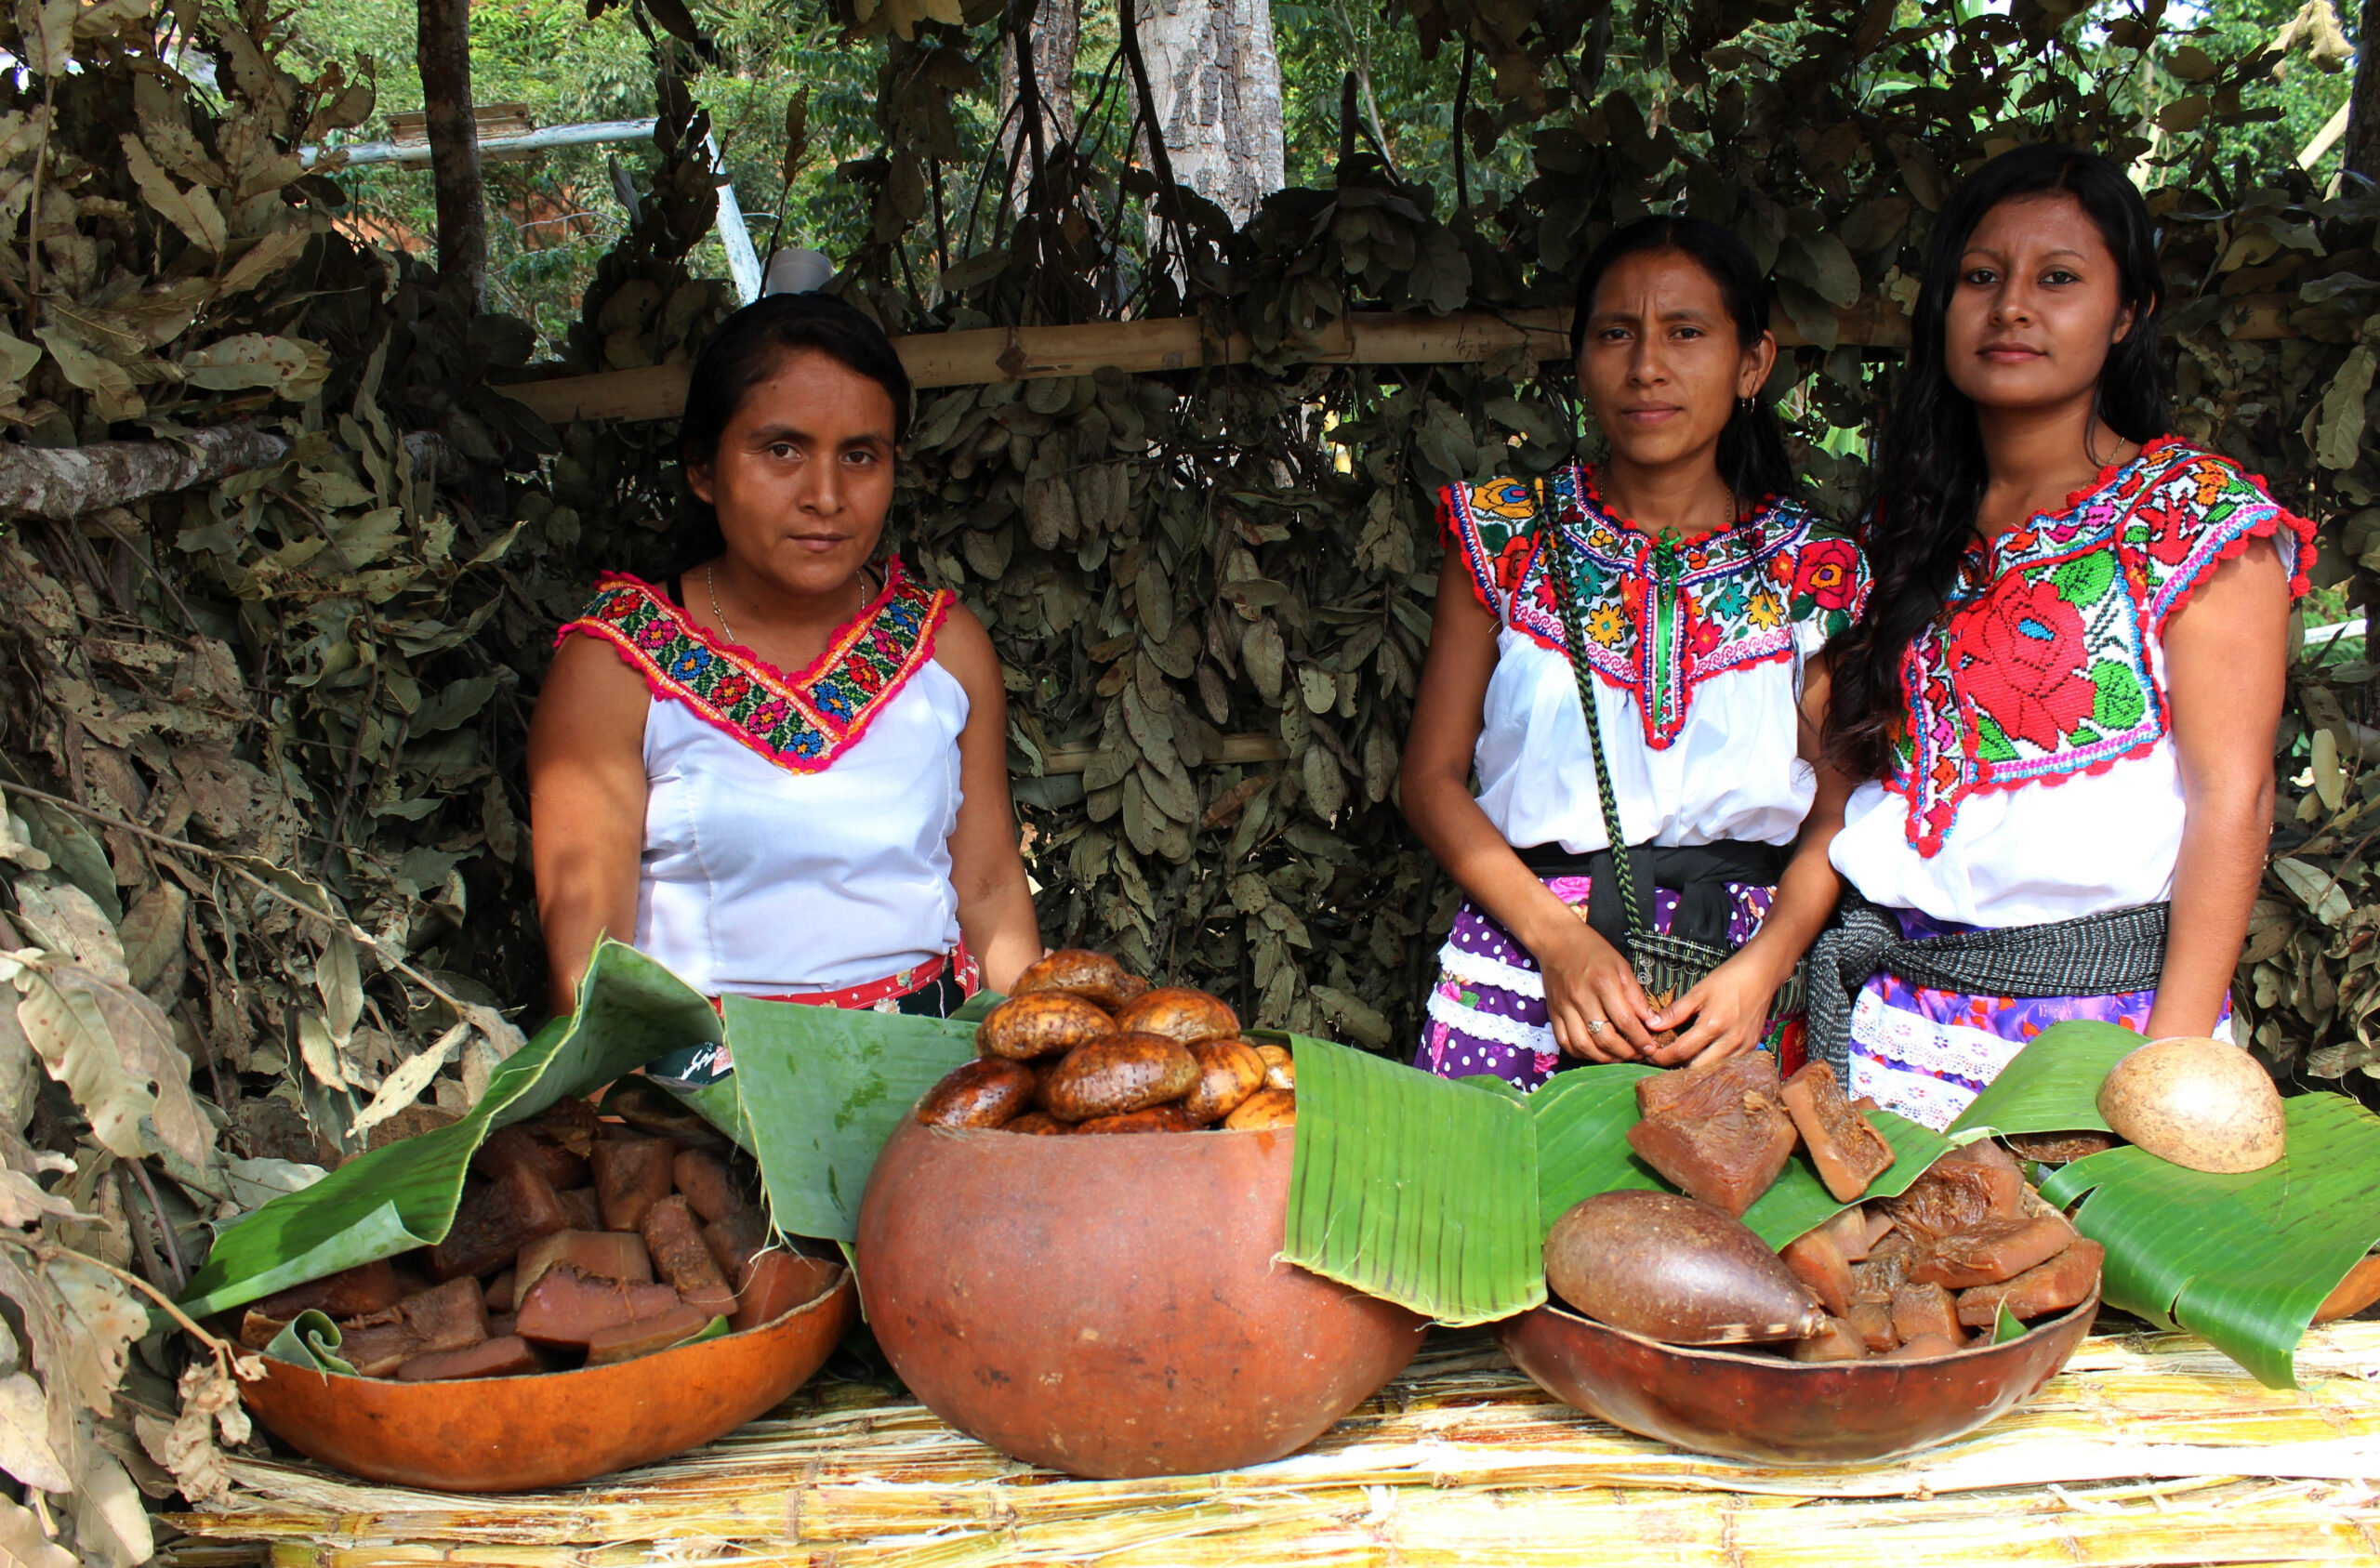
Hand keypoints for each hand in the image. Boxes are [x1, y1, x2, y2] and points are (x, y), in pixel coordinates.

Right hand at [1533, 919, 1662, 1061]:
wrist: (1556, 941)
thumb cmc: (1592, 950)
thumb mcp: (1621, 966)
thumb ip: (1636, 995)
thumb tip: (1651, 1021)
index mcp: (1603, 983)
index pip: (1625, 1020)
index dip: (1640, 1039)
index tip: (1651, 1047)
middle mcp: (1581, 998)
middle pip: (1605, 1038)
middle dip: (1625, 1052)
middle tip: (1637, 1055)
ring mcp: (1564, 1008)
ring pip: (1584, 1045)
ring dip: (1604, 1058)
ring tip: (1619, 1057)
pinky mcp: (1553, 1013)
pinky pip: (1565, 1042)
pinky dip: (1582, 1053)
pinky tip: (1596, 1052)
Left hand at [1643, 948, 1786, 1067]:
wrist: (1761, 974)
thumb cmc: (1730, 979)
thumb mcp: (1698, 992)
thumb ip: (1674, 1012)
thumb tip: (1652, 1025)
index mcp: (1713, 1025)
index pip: (1681, 1051)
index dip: (1662, 1056)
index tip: (1651, 1055)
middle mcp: (1730, 1041)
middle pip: (1697, 1068)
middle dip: (1677, 1066)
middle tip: (1664, 1059)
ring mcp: (1744, 1046)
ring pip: (1714, 1069)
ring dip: (1696, 1068)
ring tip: (1682, 1059)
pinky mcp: (1753, 1047)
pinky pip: (1729, 1064)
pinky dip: (1714, 1064)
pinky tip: (1704, 1057)